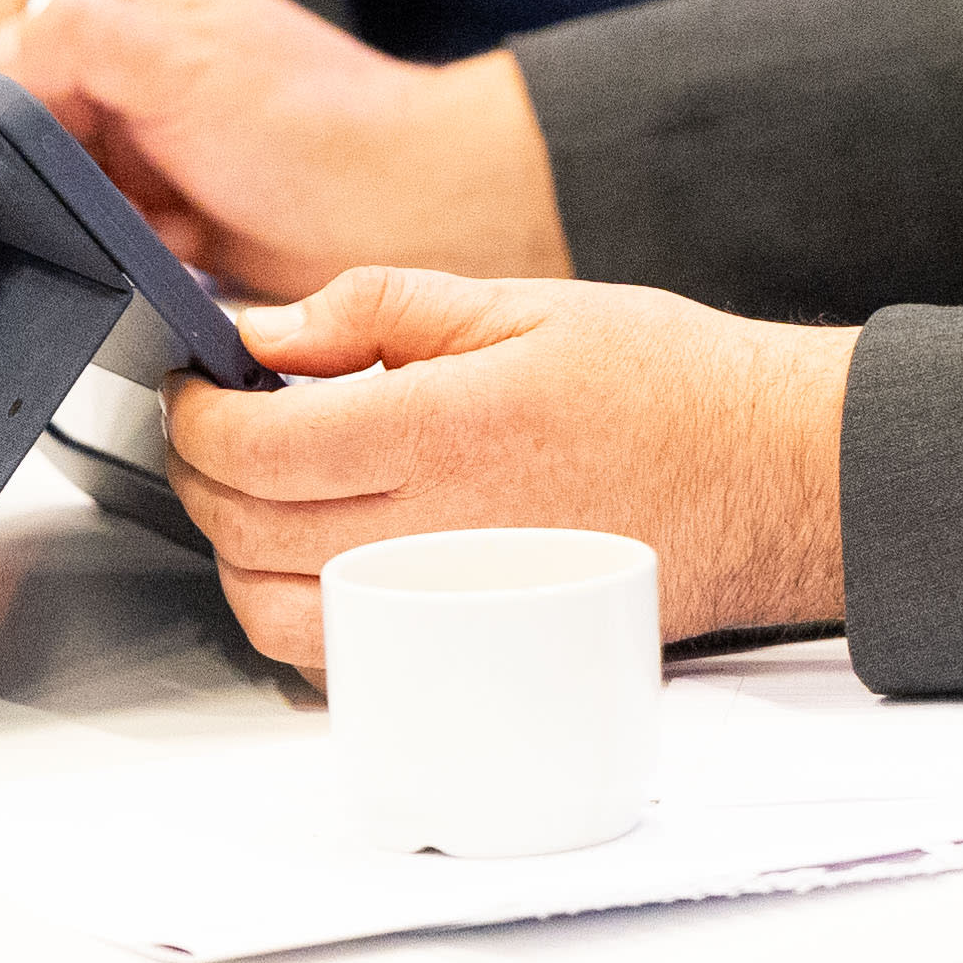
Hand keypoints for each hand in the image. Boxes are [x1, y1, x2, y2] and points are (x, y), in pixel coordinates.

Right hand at [0, 0, 564, 297]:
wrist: (404, 214)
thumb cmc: (316, 121)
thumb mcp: (175, 59)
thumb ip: (67, 40)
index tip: (2, 100)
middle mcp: (129, 57)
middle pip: (17, 90)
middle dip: (41, 139)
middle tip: (86, 164)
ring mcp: (142, 135)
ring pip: (48, 166)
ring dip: (80, 196)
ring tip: (145, 202)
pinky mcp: (157, 206)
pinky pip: (90, 223)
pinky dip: (114, 238)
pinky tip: (168, 237)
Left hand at [163, 267, 851, 670]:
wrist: (768, 474)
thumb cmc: (663, 383)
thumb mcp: (518, 301)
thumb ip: (379, 307)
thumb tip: (265, 330)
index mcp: (449, 430)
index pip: (262, 447)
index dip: (198, 417)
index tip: (195, 386)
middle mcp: (444, 532)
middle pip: (252, 531)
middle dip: (202, 475)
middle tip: (211, 426)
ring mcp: (456, 606)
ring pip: (280, 617)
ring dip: (235, 555)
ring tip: (252, 493)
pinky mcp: (476, 653)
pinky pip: (346, 661)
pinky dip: (297, 615)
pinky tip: (314, 556)